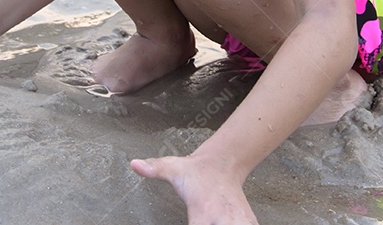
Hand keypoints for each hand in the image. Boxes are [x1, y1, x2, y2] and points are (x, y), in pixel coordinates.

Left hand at [131, 154, 257, 224]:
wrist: (223, 162)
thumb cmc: (196, 172)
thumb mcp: (173, 167)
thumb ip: (154, 169)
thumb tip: (135, 164)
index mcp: (202, 211)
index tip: (196, 223)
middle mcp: (222, 218)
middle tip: (206, 224)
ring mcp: (238, 221)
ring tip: (218, 224)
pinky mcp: (247, 222)